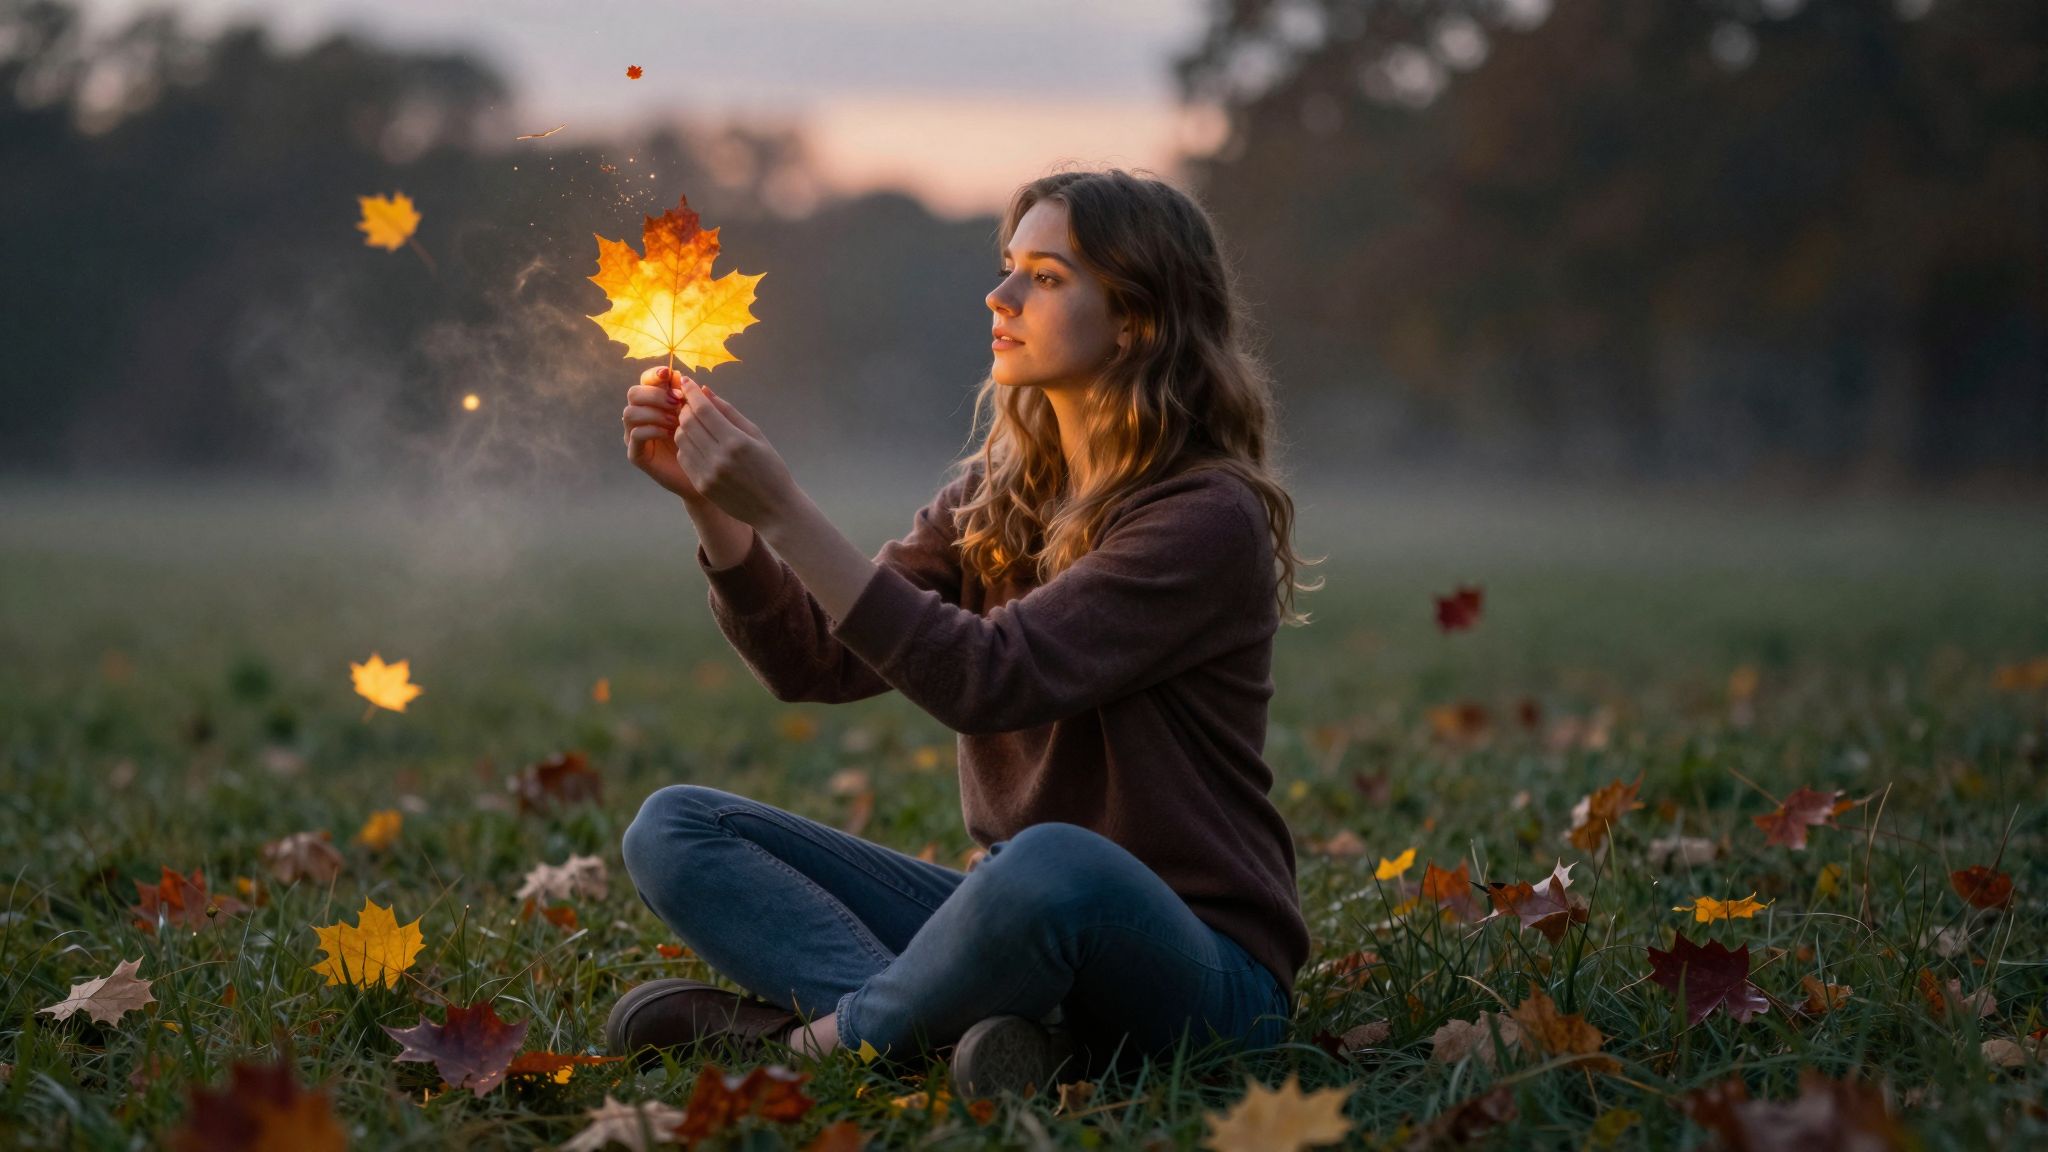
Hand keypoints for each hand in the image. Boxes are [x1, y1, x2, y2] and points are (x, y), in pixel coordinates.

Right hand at [622, 366, 703, 500]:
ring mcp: (636, 435)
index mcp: (656, 402)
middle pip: (634, 393)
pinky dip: (651, 429)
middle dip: (655, 394)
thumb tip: (681, 376)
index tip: (669, 374)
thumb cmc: (706, 442)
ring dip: (653, 412)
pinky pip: (635, 435)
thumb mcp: (701, 416)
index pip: (646, 380)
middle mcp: (642, 416)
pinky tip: (670, 433)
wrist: (707, 474)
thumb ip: (691, 396)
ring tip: (675, 420)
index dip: (654, 374)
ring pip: (630, 413)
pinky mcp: (637, 454)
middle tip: (676, 402)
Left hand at [671, 372, 801, 528]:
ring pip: (681, 439)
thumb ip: (729, 412)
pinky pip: (684, 457)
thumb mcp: (756, 435)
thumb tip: (705, 391)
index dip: (691, 392)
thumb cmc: (770, 467)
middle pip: (688, 422)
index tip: (686, 381)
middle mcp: (719, 458)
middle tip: (689, 402)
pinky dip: (685, 445)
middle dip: (685, 408)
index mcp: (736, 442)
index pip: (704, 410)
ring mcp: (707, 473)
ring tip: (694, 423)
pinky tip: (697, 443)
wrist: (774, 508)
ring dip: (683, 426)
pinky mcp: (701, 485)